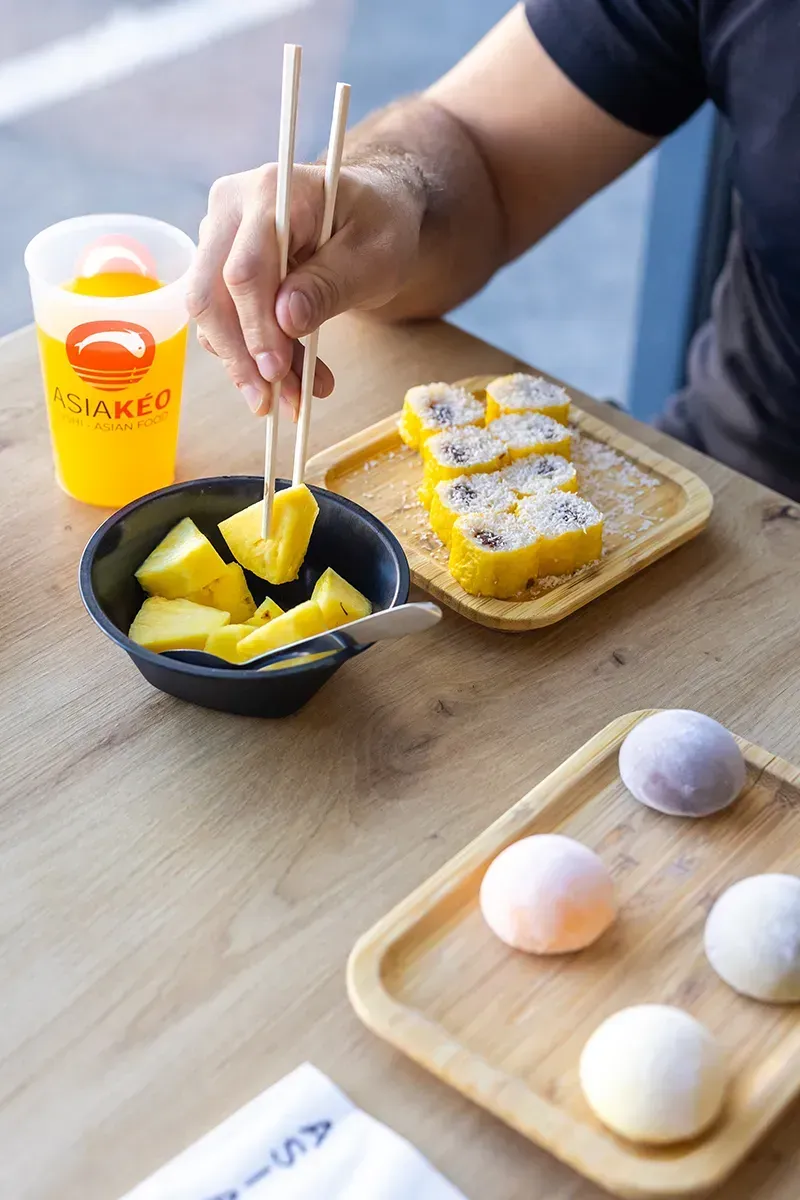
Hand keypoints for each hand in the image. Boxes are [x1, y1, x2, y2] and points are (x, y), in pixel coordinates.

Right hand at [187, 162, 422, 415]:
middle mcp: (231, 209)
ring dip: (249, 365)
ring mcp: (220, 237)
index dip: (256, 327)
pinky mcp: (221, 266)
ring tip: (295, 399)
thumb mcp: (373, 256)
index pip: (244, 270)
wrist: (372, 211)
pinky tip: (291, 382)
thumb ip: (330, 284)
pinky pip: (225, 320)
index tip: (275, 372)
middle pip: (211, 294)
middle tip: (271, 404)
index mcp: (270, 193)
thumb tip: (286, 320)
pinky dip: (253, 357)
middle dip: (241, 357)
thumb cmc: (379, 224)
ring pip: (213, 314)